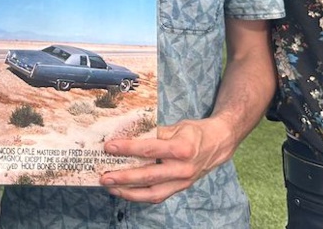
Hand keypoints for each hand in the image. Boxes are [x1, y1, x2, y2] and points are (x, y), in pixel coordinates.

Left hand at [99, 118, 234, 202]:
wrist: (218, 144)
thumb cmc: (194, 132)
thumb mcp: (176, 126)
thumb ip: (154, 132)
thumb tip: (128, 134)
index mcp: (182, 148)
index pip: (150, 149)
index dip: (128, 148)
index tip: (110, 146)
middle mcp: (183, 168)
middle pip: (149, 176)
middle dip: (124, 178)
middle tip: (104, 176)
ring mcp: (182, 181)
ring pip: (152, 193)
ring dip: (129, 192)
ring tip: (110, 187)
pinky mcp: (181, 188)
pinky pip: (158, 196)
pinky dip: (140, 196)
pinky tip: (125, 191)